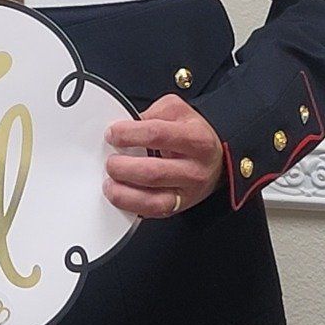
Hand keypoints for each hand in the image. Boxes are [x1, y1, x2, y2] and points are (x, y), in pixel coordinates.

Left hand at [104, 94, 224, 217]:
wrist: (215, 161)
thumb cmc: (193, 135)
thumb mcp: (177, 112)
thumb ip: (152, 113)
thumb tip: (125, 126)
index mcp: (195, 139)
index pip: (156, 134)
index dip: (128, 134)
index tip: (112, 134)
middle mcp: (194, 169)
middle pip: (153, 172)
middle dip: (123, 167)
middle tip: (110, 161)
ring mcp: (187, 192)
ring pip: (153, 200)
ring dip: (123, 193)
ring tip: (110, 182)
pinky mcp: (177, 207)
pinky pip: (152, 212)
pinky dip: (131, 206)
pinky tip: (121, 196)